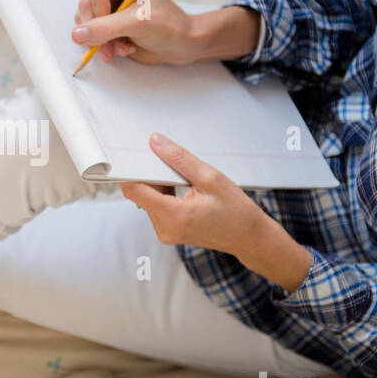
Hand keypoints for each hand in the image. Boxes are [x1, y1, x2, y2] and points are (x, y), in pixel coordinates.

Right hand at [72, 0, 208, 64]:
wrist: (182, 45)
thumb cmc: (170, 26)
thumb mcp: (138, 23)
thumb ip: (106, 28)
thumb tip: (76, 34)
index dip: (98, 3)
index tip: (112, 20)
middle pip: (87, 3)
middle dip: (99, 29)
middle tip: (114, 43)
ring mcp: (109, 5)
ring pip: (85, 21)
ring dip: (102, 40)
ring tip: (123, 47)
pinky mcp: (107, 23)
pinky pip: (90, 34)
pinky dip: (103, 45)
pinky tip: (122, 48)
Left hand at [119, 132, 265, 255]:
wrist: (248, 236)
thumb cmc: (234, 209)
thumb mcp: (209, 177)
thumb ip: (179, 159)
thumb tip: (154, 142)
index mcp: (172, 215)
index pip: (134, 190)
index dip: (128, 170)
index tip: (130, 154)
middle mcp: (164, 228)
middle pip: (139, 194)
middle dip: (147, 174)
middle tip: (161, 156)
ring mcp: (165, 232)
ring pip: (147, 200)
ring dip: (156, 183)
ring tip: (179, 174)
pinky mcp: (169, 232)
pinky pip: (156, 207)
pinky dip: (162, 193)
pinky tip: (179, 185)